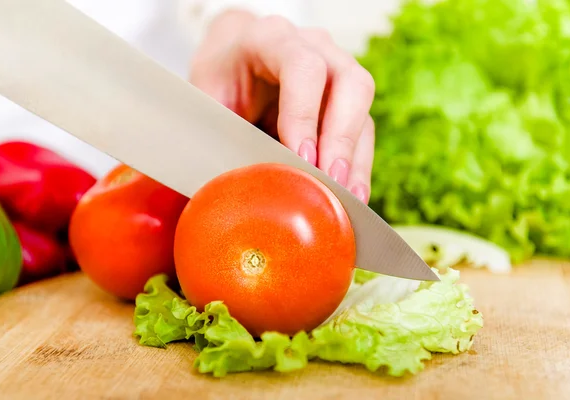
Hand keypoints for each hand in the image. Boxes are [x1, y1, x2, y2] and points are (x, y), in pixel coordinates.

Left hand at [189, 10, 375, 203]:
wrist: (231, 61)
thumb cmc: (218, 80)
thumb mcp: (206, 101)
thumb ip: (222, 132)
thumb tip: (236, 186)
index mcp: (270, 39)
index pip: (302, 68)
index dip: (305, 114)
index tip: (302, 158)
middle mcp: (313, 46)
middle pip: (350, 83)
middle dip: (342, 138)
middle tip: (331, 181)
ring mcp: (335, 69)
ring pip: (362, 109)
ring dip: (356, 157)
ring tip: (347, 198)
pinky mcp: (345, 98)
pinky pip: (362, 129)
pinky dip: (358, 163)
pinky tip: (351, 194)